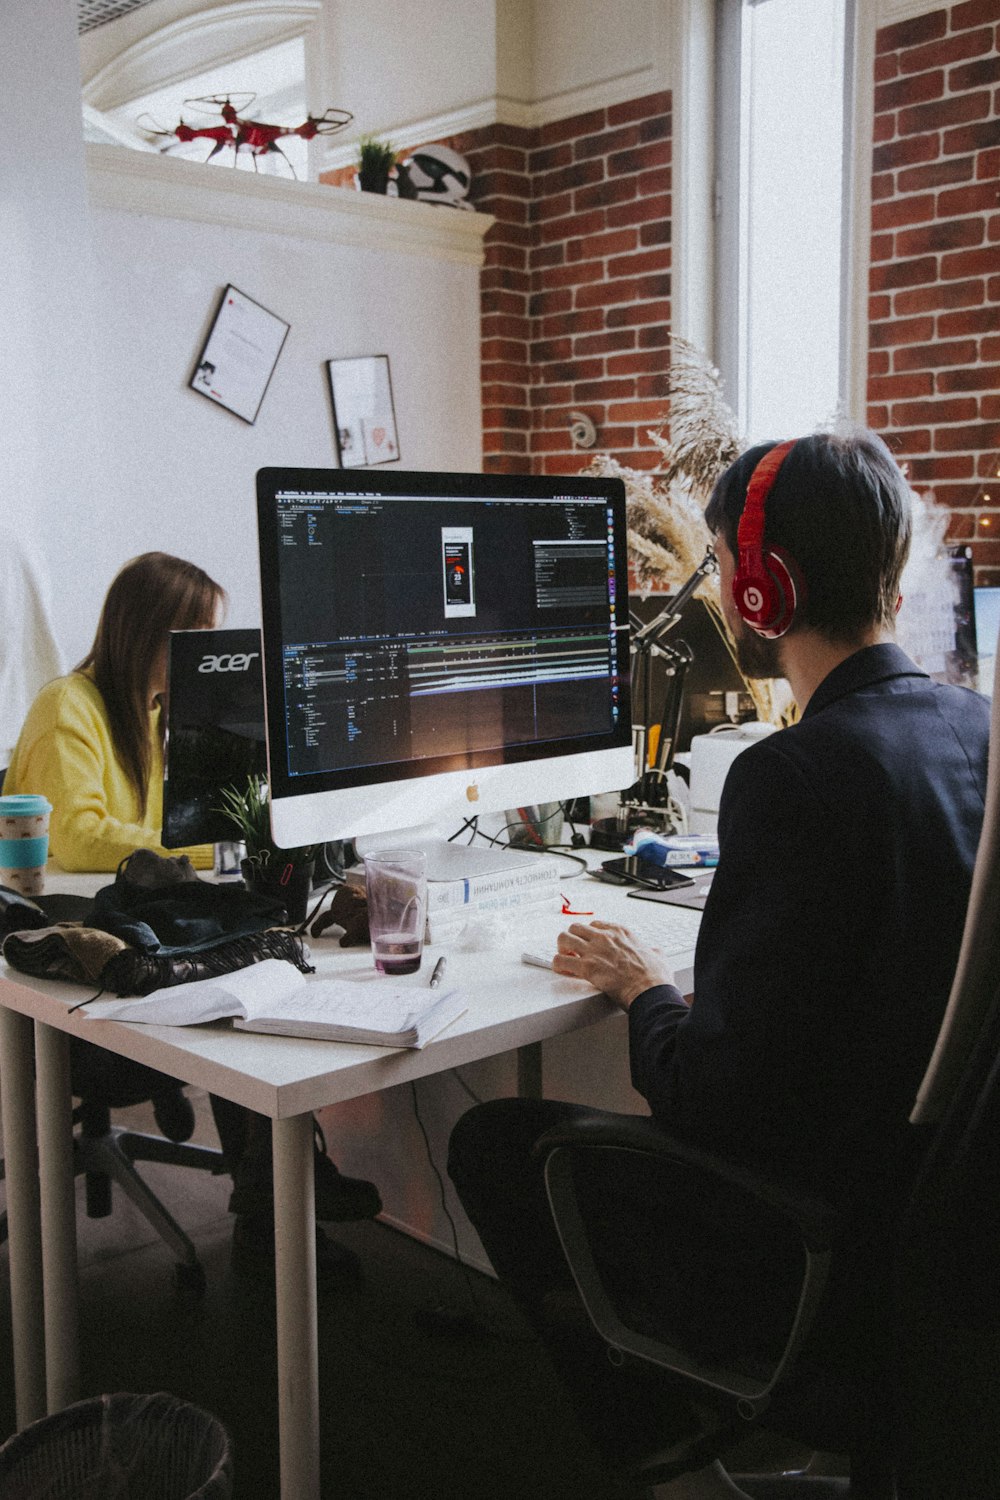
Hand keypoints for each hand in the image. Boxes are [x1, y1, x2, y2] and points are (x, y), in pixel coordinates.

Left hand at [552, 921, 676, 1009]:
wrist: (649, 990)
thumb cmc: (654, 977)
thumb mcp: (658, 955)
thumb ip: (652, 950)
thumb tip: (655, 952)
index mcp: (620, 932)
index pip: (595, 924)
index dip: (590, 935)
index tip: (589, 944)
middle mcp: (604, 937)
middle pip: (575, 927)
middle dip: (572, 939)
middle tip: (574, 951)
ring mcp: (594, 950)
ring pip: (563, 938)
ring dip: (562, 949)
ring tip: (567, 959)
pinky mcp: (586, 967)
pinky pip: (560, 961)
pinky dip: (558, 966)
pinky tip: (564, 972)